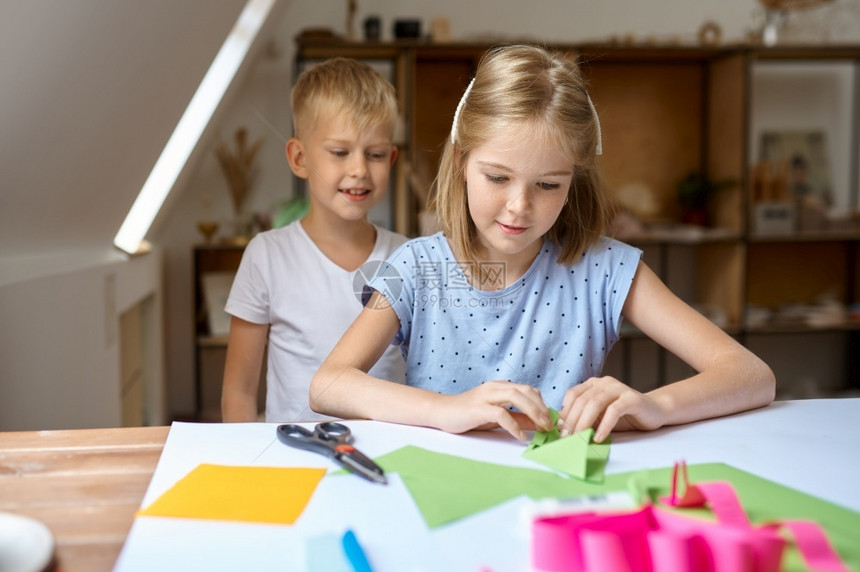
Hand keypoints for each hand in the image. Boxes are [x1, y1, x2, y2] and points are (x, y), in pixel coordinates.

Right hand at [433, 380, 552, 439]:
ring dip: (533, 411)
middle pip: (526, 390)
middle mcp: (495, 387)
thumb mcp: (497, 416)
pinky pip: (501, 413)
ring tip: (541, 427)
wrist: (442, 412)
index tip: (551, 420)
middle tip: (550, 425)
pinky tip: (520, 436)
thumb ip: (517, 417)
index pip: (529, 389)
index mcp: (501, 387)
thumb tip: (539, 424)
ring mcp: (486, 396)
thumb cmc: (469, 414)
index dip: (543, 403)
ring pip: (516, 396)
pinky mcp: (478, 408)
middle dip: (542, 407)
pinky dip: (514, 425)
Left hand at [559, 376, 665, 442]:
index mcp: (593, 384)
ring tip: (580, 439)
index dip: (565, 412)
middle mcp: (604, 382)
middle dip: (573, 421)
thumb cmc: (623, 416)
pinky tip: (599, 438)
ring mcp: (618, 388)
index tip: (559, 430)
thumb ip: (584, 418)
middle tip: (567, 438)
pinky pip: (613, 411)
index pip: (573, 394)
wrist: (654, 411)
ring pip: (595, 404)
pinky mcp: (631, 398)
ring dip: (585, 423)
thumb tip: (563, 429)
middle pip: (582, 400)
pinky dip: (604, 426)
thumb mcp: (599, 417)